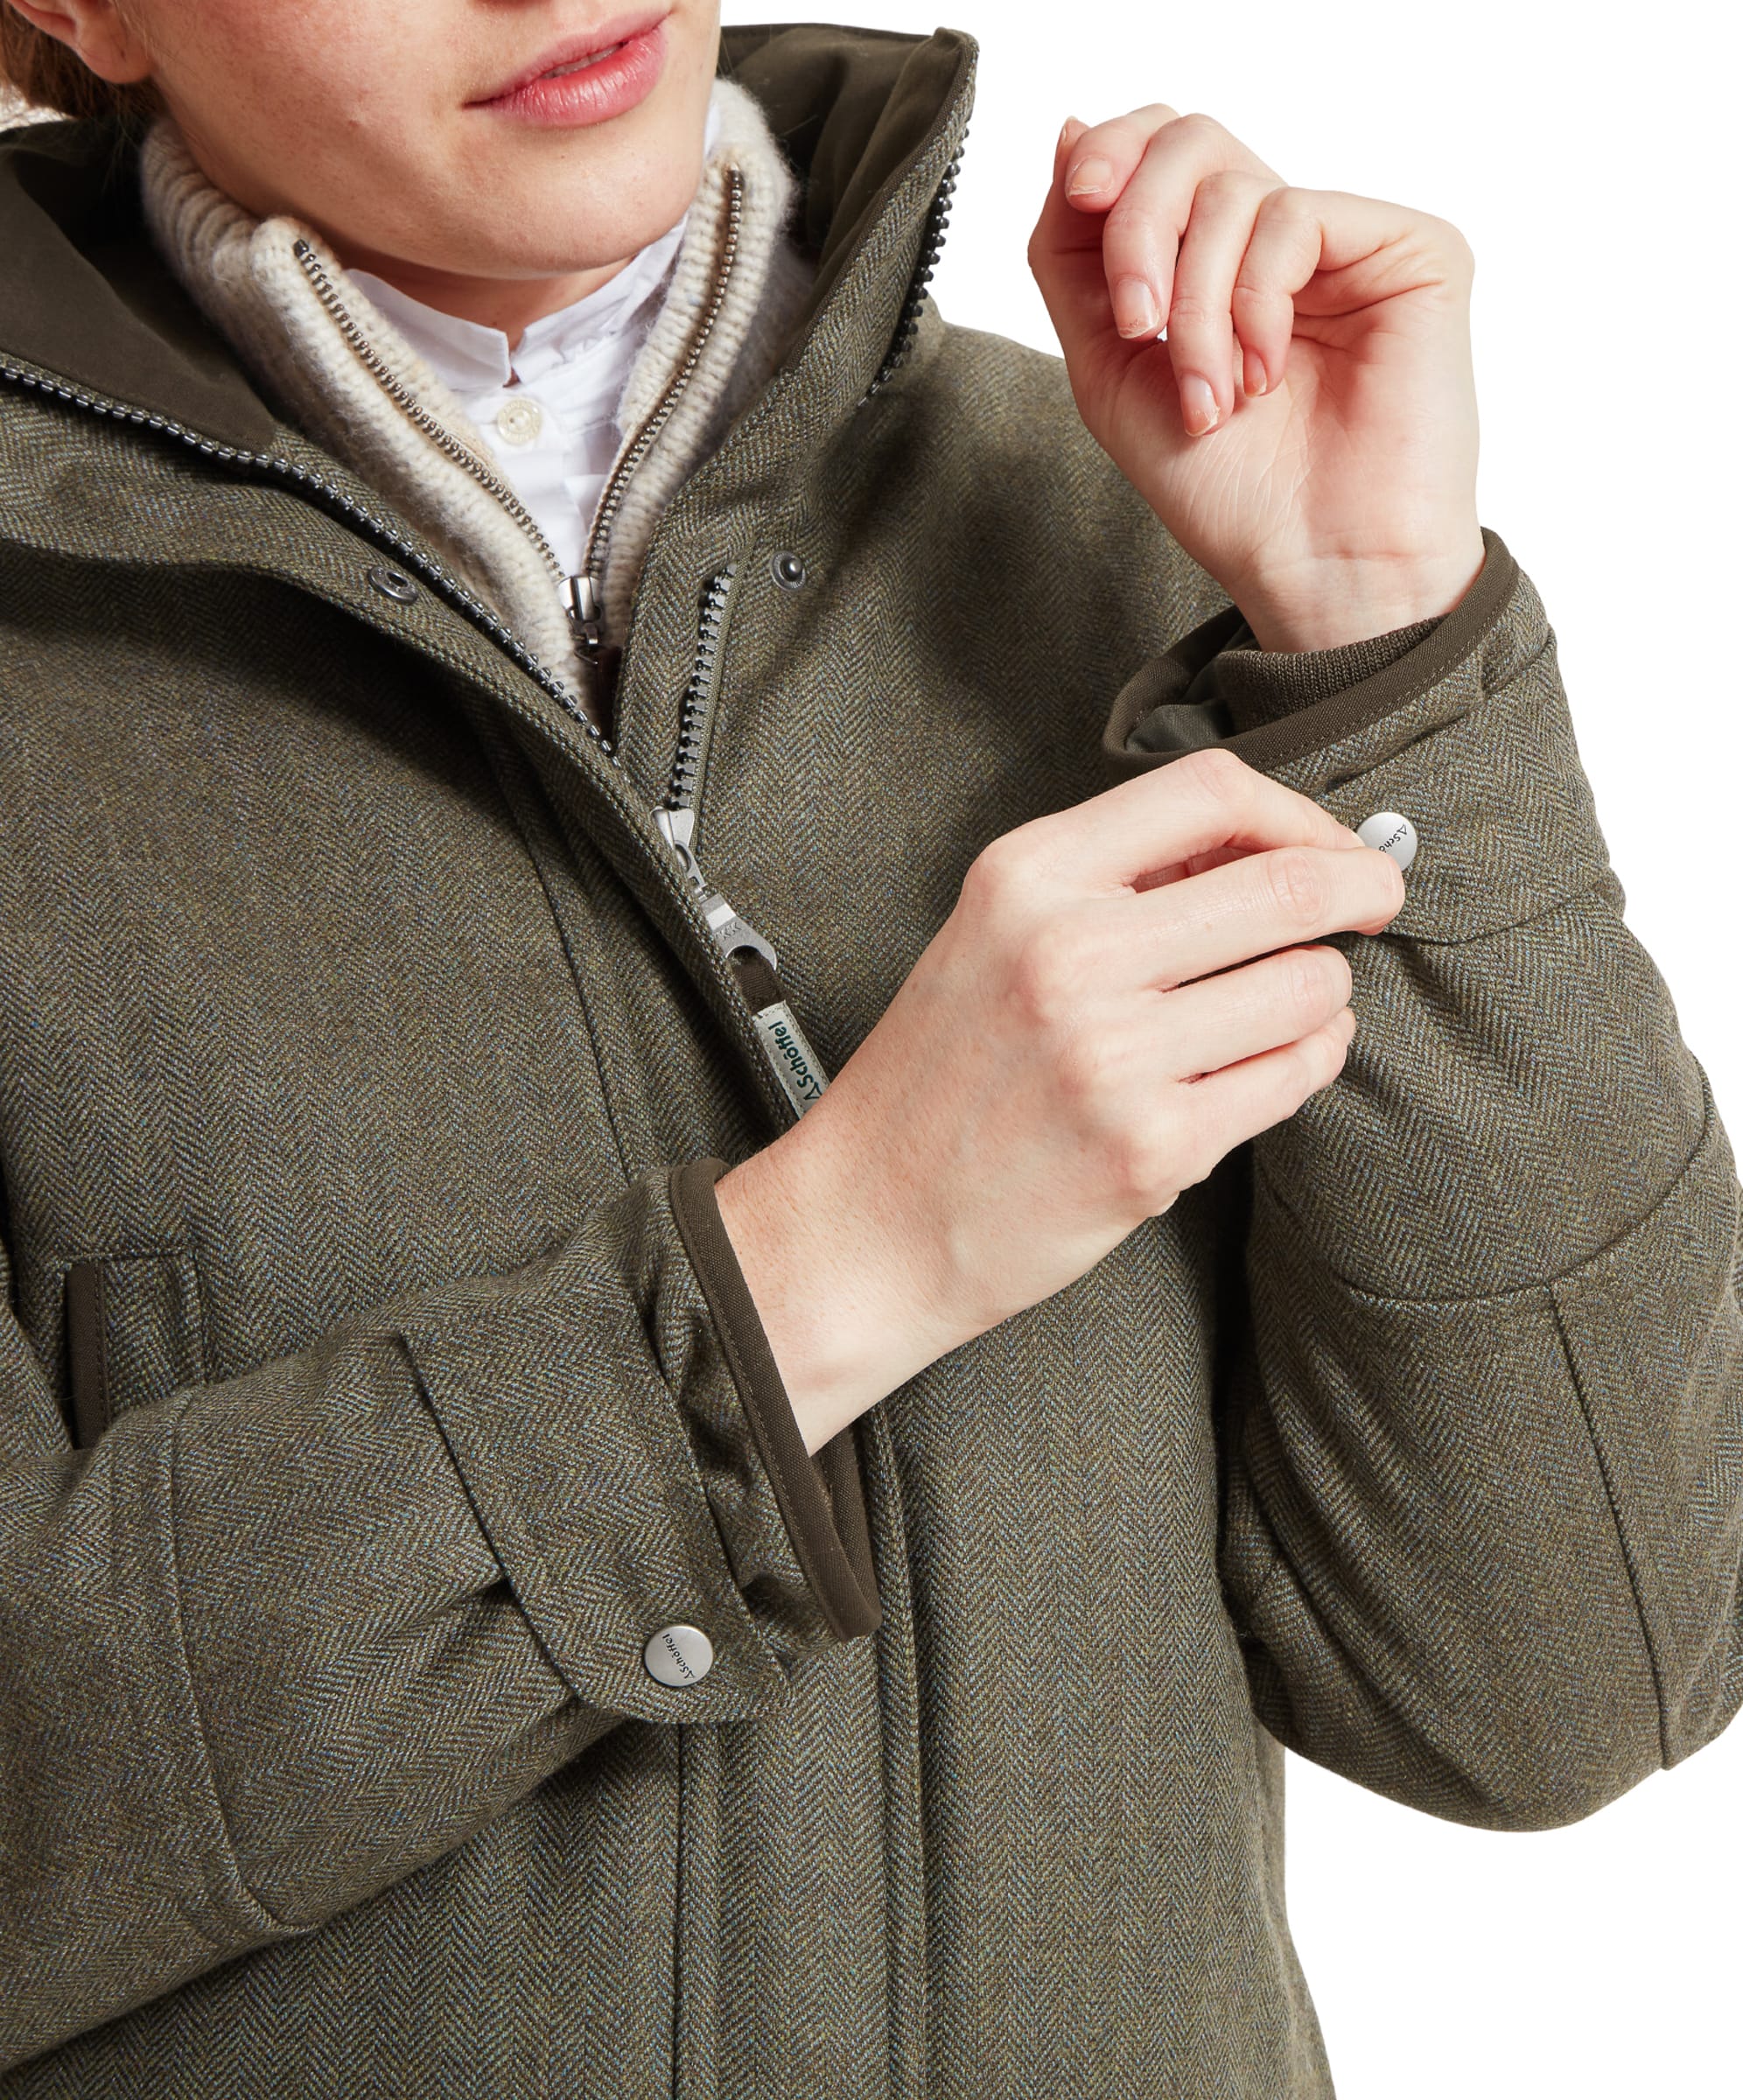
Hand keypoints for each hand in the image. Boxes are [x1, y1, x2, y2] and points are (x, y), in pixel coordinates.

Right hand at [714, 749, 1405, 1450]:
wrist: (873, 1217)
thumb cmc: (946, 1072)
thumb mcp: (998, 931)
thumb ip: (1118, 878)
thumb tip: (1275, 843)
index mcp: (1028, 878)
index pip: (1214, 792)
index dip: (1302, 815)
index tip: (1329, 849)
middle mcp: (1068, 953)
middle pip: (1287, 885)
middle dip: (1359, 892)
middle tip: (1373, 907)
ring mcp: (1113, 1055)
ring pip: (1309, 987)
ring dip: (1325, 994)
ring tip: (1288, 1010)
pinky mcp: (1152, 1148)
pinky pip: (1292, 1078)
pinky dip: (1306, 1063)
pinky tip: (1271, 1066)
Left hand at [1027, 106, 1486, 650]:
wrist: (1314, 568)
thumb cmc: (1228, 496)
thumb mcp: (1109, 371)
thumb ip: (1074, 257)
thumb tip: (1070, 128)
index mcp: (1219, 265)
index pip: (1158, 152)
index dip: (1110, 155)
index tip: (1078, 198)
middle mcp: (1283, 243)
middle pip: (1189, 142)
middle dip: (1137, 229)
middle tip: (1137, 324)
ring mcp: (1349, 243)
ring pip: (1230, 189)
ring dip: (1194, 307)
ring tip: (1209, 398)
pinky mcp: (1411, 249)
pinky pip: (1292, 215)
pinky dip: (1254, 303)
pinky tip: (1264, 377)